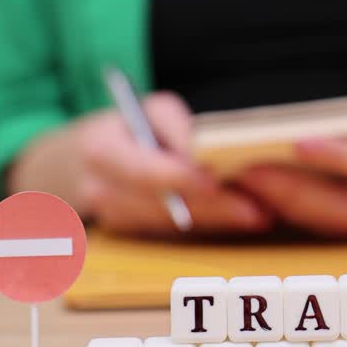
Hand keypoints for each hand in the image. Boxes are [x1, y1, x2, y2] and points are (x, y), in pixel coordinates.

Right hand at [8, 92, 272, 236]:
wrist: (86, 159)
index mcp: (101, 150)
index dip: (180, 177)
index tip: (216, 180)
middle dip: (212, 208)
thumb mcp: (153, 111)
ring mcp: (110, 218)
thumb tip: (206, 154)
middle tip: (256, 209)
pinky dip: (205, 227)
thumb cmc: (131, 127)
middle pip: (161, 205)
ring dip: (215, 221)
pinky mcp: (127, 235)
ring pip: (169, 225)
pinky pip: (169, 234)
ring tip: (259, 215)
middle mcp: (99, 189)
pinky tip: (238, 220)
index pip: (143, 170)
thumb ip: (178, 129)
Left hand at [235, 82, 346, 237]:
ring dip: (282, 207)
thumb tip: (318, 118)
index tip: (295, 141)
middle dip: (289, 191)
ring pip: (328, 224)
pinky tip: (257, 197)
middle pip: (340, 207)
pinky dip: (291, 214)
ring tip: (239, 184)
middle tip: (243, 171)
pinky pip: (327, 227)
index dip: (335, 155)